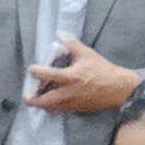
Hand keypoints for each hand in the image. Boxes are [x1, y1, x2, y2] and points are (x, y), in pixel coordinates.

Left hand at [21, 39, 138, 114]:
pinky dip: (53, 107)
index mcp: (70, 77)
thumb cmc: (103, 70)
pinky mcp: (77, 109)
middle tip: (26, 96)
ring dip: (42, 104)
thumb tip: (59, 35)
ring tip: (37, 99)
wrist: (118, 89)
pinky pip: (61, 110)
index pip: (48, 75)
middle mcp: (68, 92)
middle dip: (33, 100)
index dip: (37, 72)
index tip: (30, 69)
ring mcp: (72, 103)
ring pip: (51, 107)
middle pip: (45, 101)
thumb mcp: (87, 54)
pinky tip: (51, 102)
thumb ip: (71, 45)